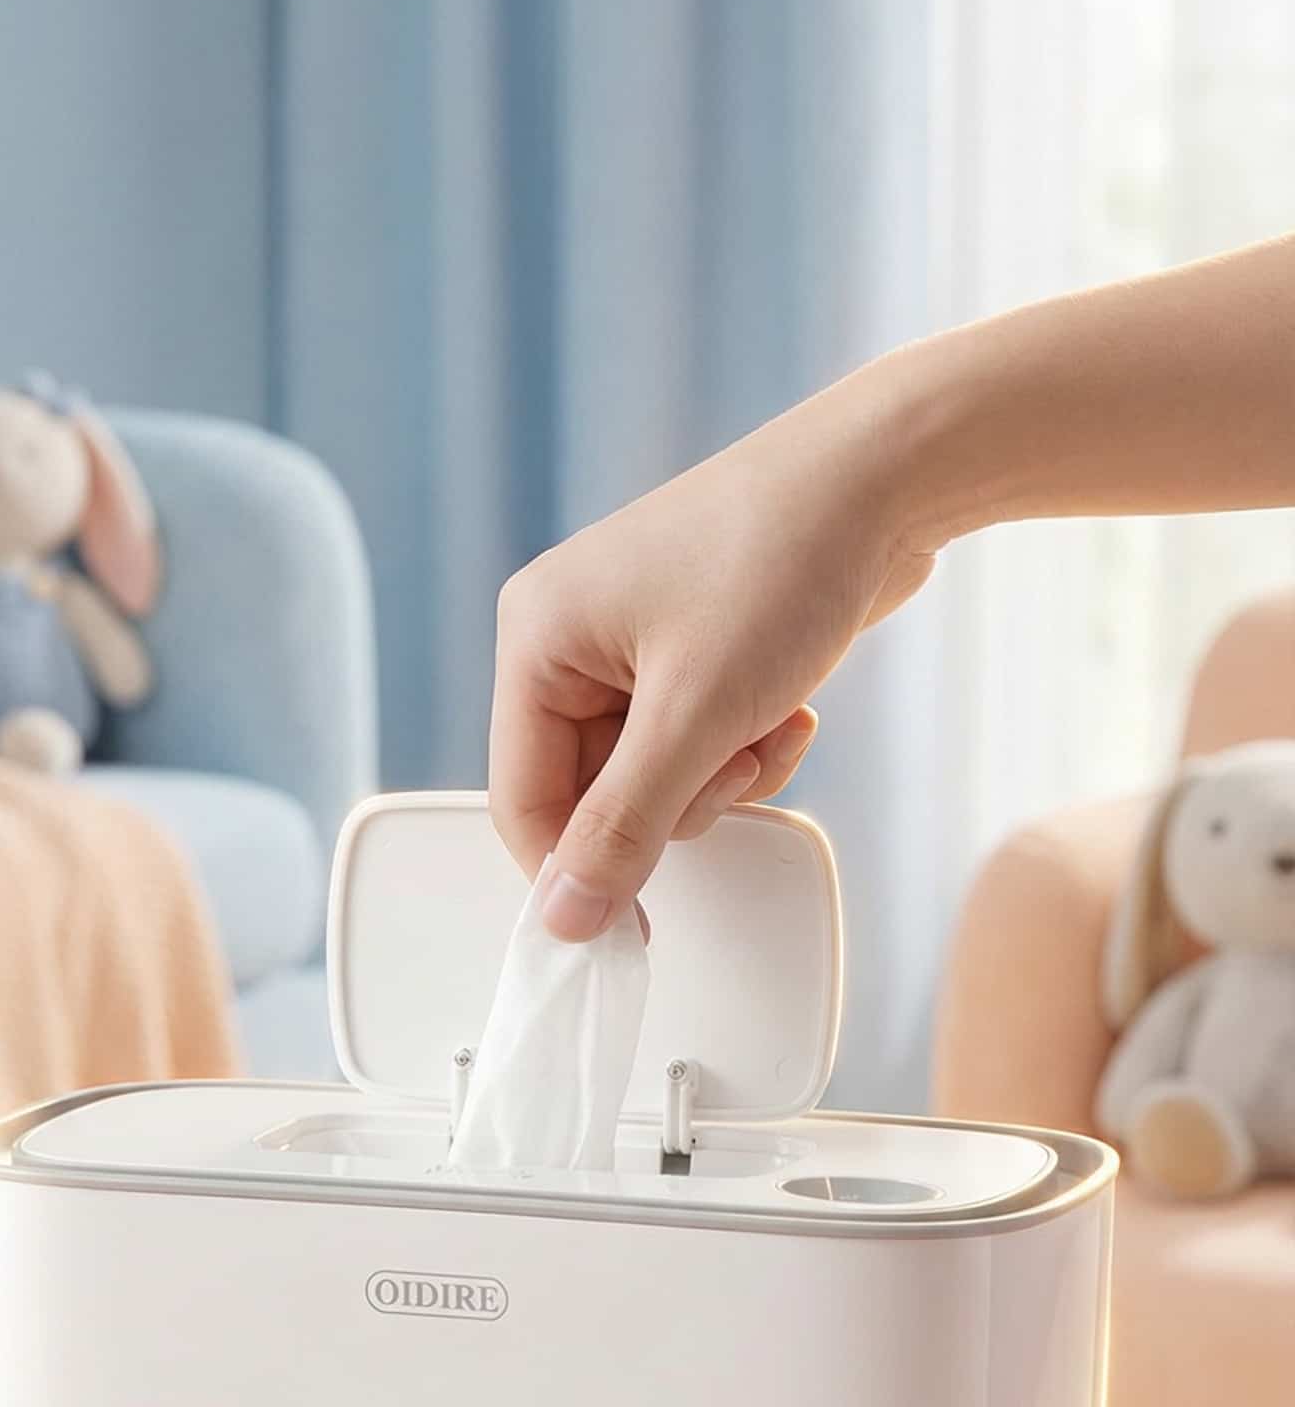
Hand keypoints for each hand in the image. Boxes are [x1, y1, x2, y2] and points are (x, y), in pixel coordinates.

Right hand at [489, 365, 932, 937]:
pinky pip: (700, 744)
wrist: (884, 480)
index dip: (575, 870)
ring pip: (656, 779)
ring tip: (768, 724)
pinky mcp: (694, 650)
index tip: (630, 926)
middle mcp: (572, 639)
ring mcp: (634, 644)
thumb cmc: (779, 561)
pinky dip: (748, 746)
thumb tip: (565, 914)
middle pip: (594, 796)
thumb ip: (623, 828)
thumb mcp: (694, 718)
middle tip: (733, 763)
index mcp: (537, 639)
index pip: (522, 801)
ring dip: (723, 776)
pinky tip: (789, 708)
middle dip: (677, 801)